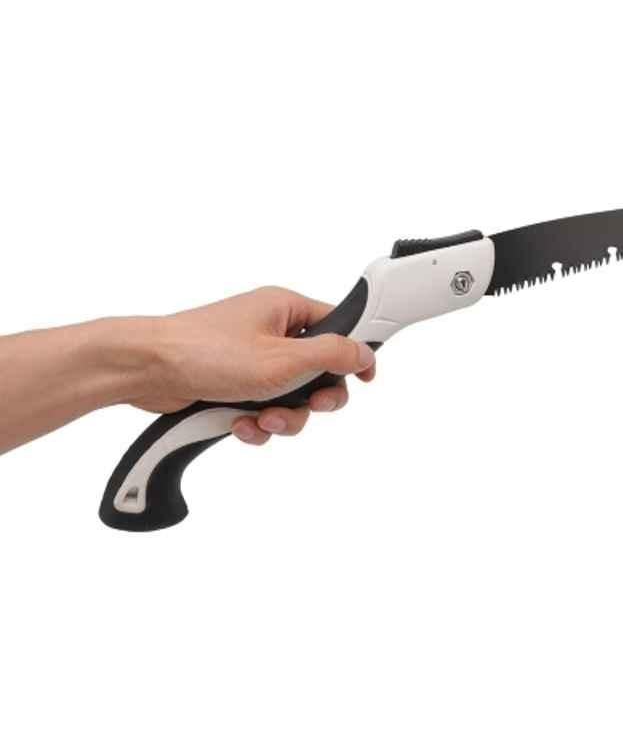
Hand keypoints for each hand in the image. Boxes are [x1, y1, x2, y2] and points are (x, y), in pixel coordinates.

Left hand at [133, 287, 375, 445]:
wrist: (144, 370)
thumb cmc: (203, 351)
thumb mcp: (281, 359)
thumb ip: (330, 356)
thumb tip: (364, 353)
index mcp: (286, 310)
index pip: (338, 327)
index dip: (353, 355)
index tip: (366, 379)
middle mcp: (271, 332)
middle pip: (318, 371)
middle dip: (312, 398)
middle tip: (309, 405)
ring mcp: (252, 360)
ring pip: (291, 397)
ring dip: (282, 416)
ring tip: (261, 420)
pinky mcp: (234, 385)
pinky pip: (263, 408)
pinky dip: (256, 422)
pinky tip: (239, 424)